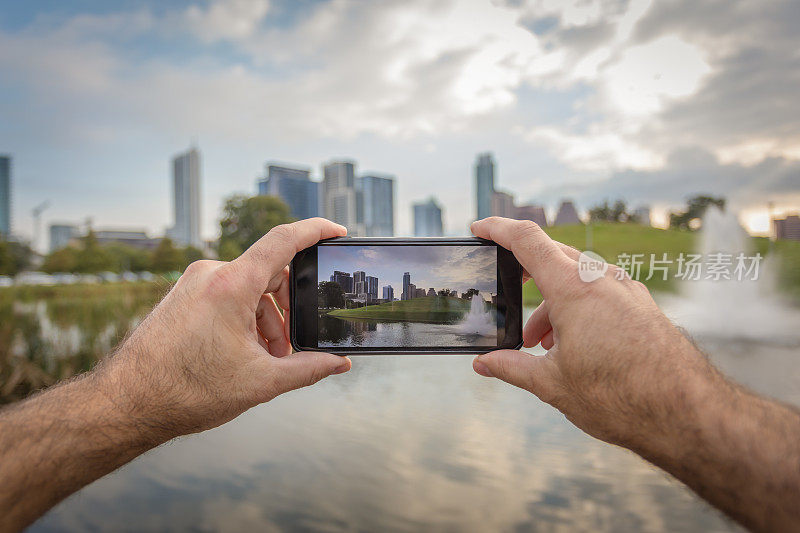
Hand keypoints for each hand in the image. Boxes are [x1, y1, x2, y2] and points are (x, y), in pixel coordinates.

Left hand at [97, 218, 351, 442]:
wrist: (126, 404)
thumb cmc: (187, 391)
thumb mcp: (260, 382)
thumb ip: (308, 369)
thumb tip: (338, 363)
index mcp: (231, 285)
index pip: (283, 240)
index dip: (315, 230)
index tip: (337, 231)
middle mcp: (210, 274)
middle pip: (269, 273)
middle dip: (288, 308)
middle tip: (290, 347)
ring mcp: (193, 283)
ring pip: (248, 288)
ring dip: (265, 319)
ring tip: (264, 359)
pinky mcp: (183, 295)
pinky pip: (226, 295)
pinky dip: (243, 319)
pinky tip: (242, 354)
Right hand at [470, 217, 716, 449]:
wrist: (688, 414)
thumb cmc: (622, 397)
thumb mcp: (553, 385)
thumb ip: (512, 368)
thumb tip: (484, 364)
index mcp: (575, 288)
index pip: (527, 240)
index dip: (498, 229)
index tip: (479, 228)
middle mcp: (603, 280)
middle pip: (552, 258)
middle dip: (524, 280)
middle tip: (508, 302)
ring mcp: (627, 290)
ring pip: (578, 280)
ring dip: (553, 303)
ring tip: (542, 344)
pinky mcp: (643, 305)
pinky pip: (602, 293)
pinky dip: (579, 309)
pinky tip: (576, 344)